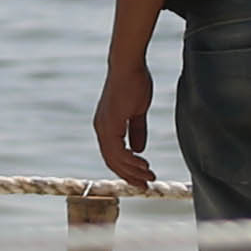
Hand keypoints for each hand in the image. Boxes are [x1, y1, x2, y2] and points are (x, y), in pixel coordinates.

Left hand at [92, 47, 157, 189]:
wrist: (128, 65)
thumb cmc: (134, 83)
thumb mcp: (137, 111)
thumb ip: (136, 130)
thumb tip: (139, 149)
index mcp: (106, 126)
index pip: (113, 155)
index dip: (126, 168)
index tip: (141, 177)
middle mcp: (101, 129)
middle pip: (112, 161)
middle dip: (129, 175)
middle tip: (145, 186)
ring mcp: (104, 127)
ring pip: (115, 159)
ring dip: (132, 171)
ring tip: (148, 178)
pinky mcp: (110, 124)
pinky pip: (119, 151)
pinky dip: (131, 161)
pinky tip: (144, 165)